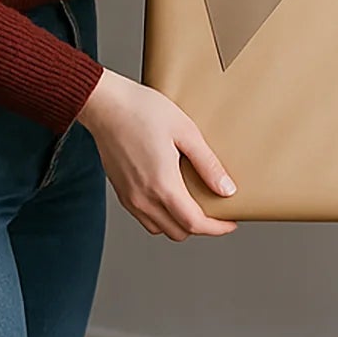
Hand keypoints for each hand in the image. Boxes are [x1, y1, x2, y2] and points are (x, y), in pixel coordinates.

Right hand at [77, 69, 237, 240]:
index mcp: (162, 185)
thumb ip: (207, 164)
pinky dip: (161, 216)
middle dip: (200, 226)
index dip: (217, 228)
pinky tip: (170, 195)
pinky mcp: (120, 191)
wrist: (106, 104)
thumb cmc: (143, 111)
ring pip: (159, 228)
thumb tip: (226, 189)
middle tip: (215, 209)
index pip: (194, 223)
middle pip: (178, 232)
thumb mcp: (185, 131)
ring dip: (179, 223)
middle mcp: (143, 198)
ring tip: (194, 202)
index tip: (231, 222)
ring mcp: (129, 197)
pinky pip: (144, 217)